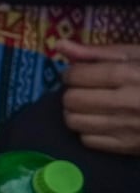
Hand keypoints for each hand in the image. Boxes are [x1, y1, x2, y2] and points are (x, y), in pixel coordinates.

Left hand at [59, 40, 139, 154]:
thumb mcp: (138, 55)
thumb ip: (98, 52)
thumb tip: (61, 45)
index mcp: (128, 75)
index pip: (75, 76)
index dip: (73, 73)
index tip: (81, 73)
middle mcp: (124, 102)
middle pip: (70, 100)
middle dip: (73, 92)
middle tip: (86, 90)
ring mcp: (126, 127)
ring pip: (74, 122)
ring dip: (76, 112)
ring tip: (92, 105)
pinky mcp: (128, 147)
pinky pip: (87, 141)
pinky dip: (88, 131)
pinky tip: (102, 121)